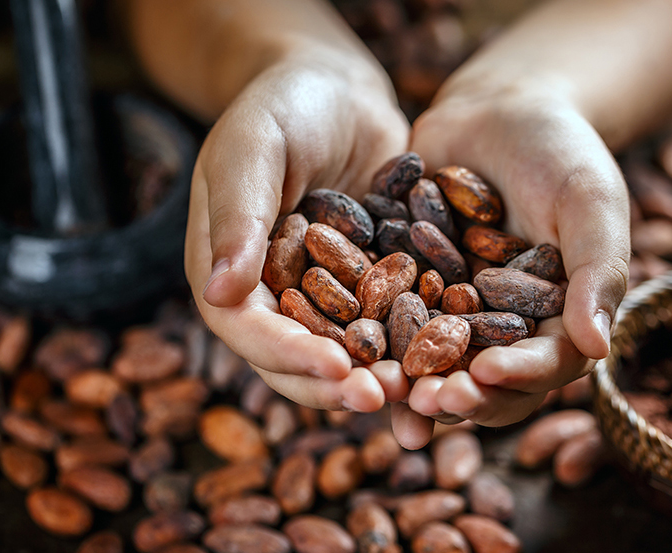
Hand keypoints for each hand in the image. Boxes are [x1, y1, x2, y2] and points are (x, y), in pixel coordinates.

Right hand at [184, 50, 410, 412]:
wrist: (337, 86)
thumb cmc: (283, 104)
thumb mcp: (254, 146)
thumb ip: (239, 214)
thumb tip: (220, 294)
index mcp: (229, 270)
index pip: (248, 329)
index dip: (288, 355)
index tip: (336, 371)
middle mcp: (273, 295)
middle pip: (296, 358)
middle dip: (338, 384)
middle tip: (387, 398)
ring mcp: (324, 295)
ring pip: (346, 353)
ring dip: (379, 378)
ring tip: (420, 392)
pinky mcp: (370, 286)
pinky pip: (387, 325)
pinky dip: (413, 346)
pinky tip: (450, 360)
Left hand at [393, 87, 630, 446]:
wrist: (499, 107)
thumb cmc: (561, 151)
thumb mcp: (591, 202)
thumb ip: (599, 272)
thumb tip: (599, 349)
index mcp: (555, 321)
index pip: (542, 365)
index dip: (517, 377)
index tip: (487, 375)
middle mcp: (500, 329)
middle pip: (480, 379)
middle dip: (454, 394)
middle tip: (423, 402)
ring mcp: (449, 311)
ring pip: (427, 361)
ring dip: (404, 381)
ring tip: (377, 388)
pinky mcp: (405, 288)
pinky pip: (382, 317)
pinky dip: (362, 332)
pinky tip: (336, 340)